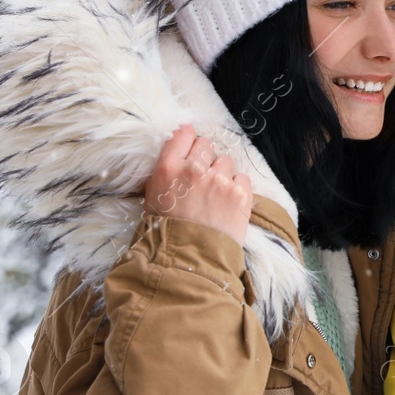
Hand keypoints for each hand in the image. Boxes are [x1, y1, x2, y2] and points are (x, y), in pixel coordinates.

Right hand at [143, 124, 253, 246]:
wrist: (189, 260)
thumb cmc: (166, 233)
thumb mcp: (152, 200)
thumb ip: (164, 176)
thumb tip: (174, 160)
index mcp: (168, 169)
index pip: (183, 134)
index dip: (188, 138)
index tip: (191, 145)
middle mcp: (194, 170)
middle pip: (206, 145)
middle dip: (205, 157)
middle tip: (202, 176)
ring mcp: (219, 181)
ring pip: (225, 161)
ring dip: (221, 173)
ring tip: (215, 194)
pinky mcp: (240, 193)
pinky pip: (242, 177)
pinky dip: (237, 187)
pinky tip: (228, 202)